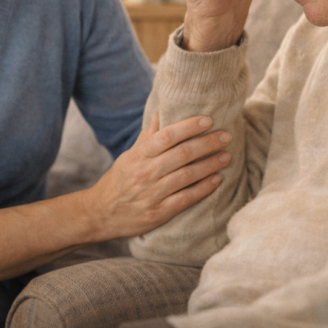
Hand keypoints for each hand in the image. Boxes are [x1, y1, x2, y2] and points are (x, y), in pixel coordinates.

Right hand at [86, 113, 230, 239]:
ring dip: (210, 165)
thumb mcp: (129, 156)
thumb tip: (162, 113)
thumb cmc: (118, 181)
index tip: (208, 120)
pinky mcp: (158, 212)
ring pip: (187, 175)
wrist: (100, 214)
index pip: (167, 136)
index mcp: (139, 155)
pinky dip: (203, 188)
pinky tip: (217, 180)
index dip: (189, 126)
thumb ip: (148, 137)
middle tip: (226, 136)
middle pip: (182, 154)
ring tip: (226, 156)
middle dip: (207, 143)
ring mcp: (152, 193)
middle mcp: (146, 172)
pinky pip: (186, 198)